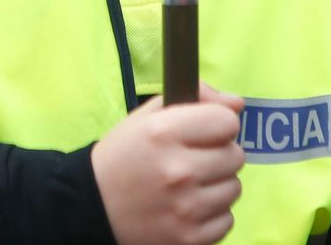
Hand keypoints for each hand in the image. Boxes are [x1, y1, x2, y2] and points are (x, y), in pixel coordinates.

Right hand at [92, 83, 245, 244]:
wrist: (94, 207)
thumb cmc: (122, 157)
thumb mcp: (146, 118)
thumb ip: (194, 99)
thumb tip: (237, 103)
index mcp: (165, 133)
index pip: (227, 122)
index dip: (217, 125)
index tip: (204, 133)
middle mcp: (178, 170)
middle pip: (235, 156)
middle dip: (218, 155)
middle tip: (193, 160)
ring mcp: (186, 208)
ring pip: (234, 188)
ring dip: (217, 185)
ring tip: (189, 185)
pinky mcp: (190, 239)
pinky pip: (227, 219)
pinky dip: (212, 214)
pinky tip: (188, 208)